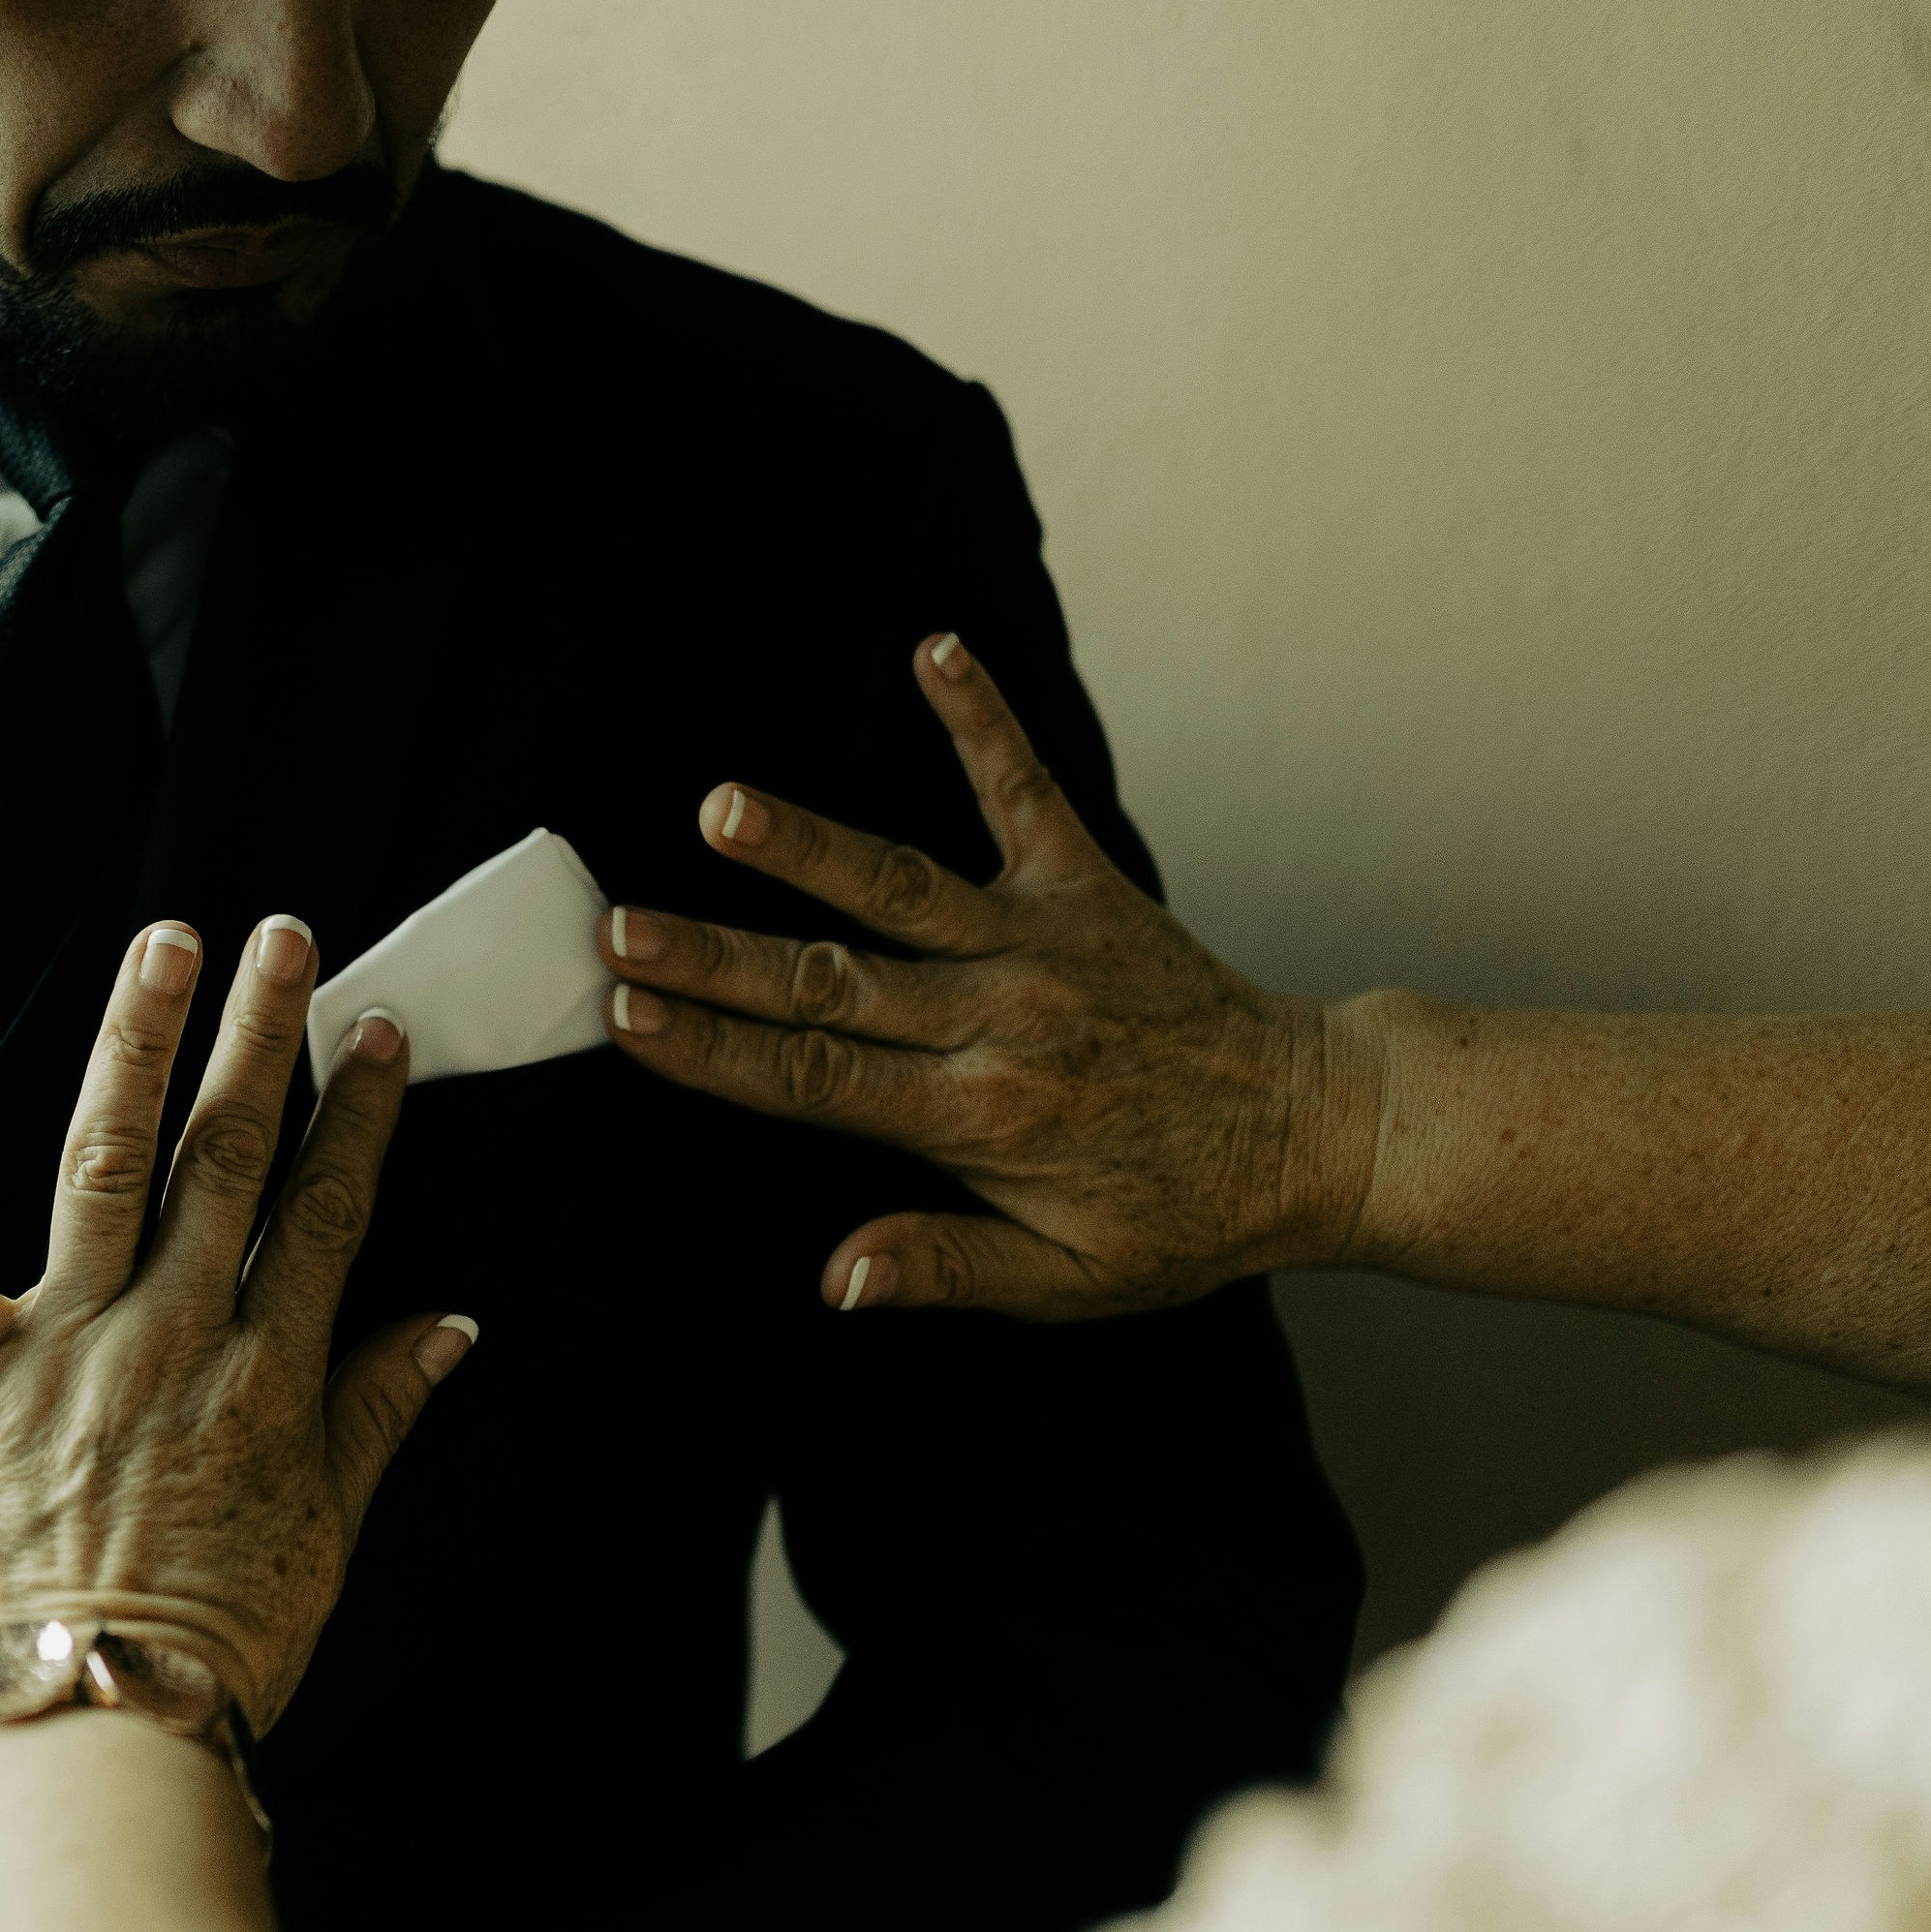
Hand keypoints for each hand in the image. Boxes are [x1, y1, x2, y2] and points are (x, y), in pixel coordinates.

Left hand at [0, 915, 478, 1733]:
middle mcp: (176, 1339)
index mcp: (268, 1379)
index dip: (359, 1115)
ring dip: (139, 1040)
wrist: (82, 1734)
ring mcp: (68, 1346)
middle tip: (289, 939)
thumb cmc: (210, 1651)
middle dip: (265, 1037)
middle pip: (232, 1157)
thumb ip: (380, 1415)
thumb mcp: (327, 1537)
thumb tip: (454, 1324)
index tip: (378, 1034)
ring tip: (168, 940)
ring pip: (110, 1160)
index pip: (327, 1212)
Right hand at [599, 634, 1382, 1318]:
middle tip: (615, 926)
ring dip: (807, 846)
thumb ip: (945, 1269)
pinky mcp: (1090, 885)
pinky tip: (934, 650)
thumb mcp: (1067, 1281)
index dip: (712, 1051)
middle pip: (829, 986)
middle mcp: (1002, 1024)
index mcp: (982, 1122)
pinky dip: (981, 719)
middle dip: (713, 958)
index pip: (814, 1084)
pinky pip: (1025, 791)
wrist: (1315, 1132)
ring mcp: (1045, 945)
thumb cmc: (1181, 1217)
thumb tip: (834, 1279)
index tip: (624, 1016)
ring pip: (901, 888)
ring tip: (722, 807)